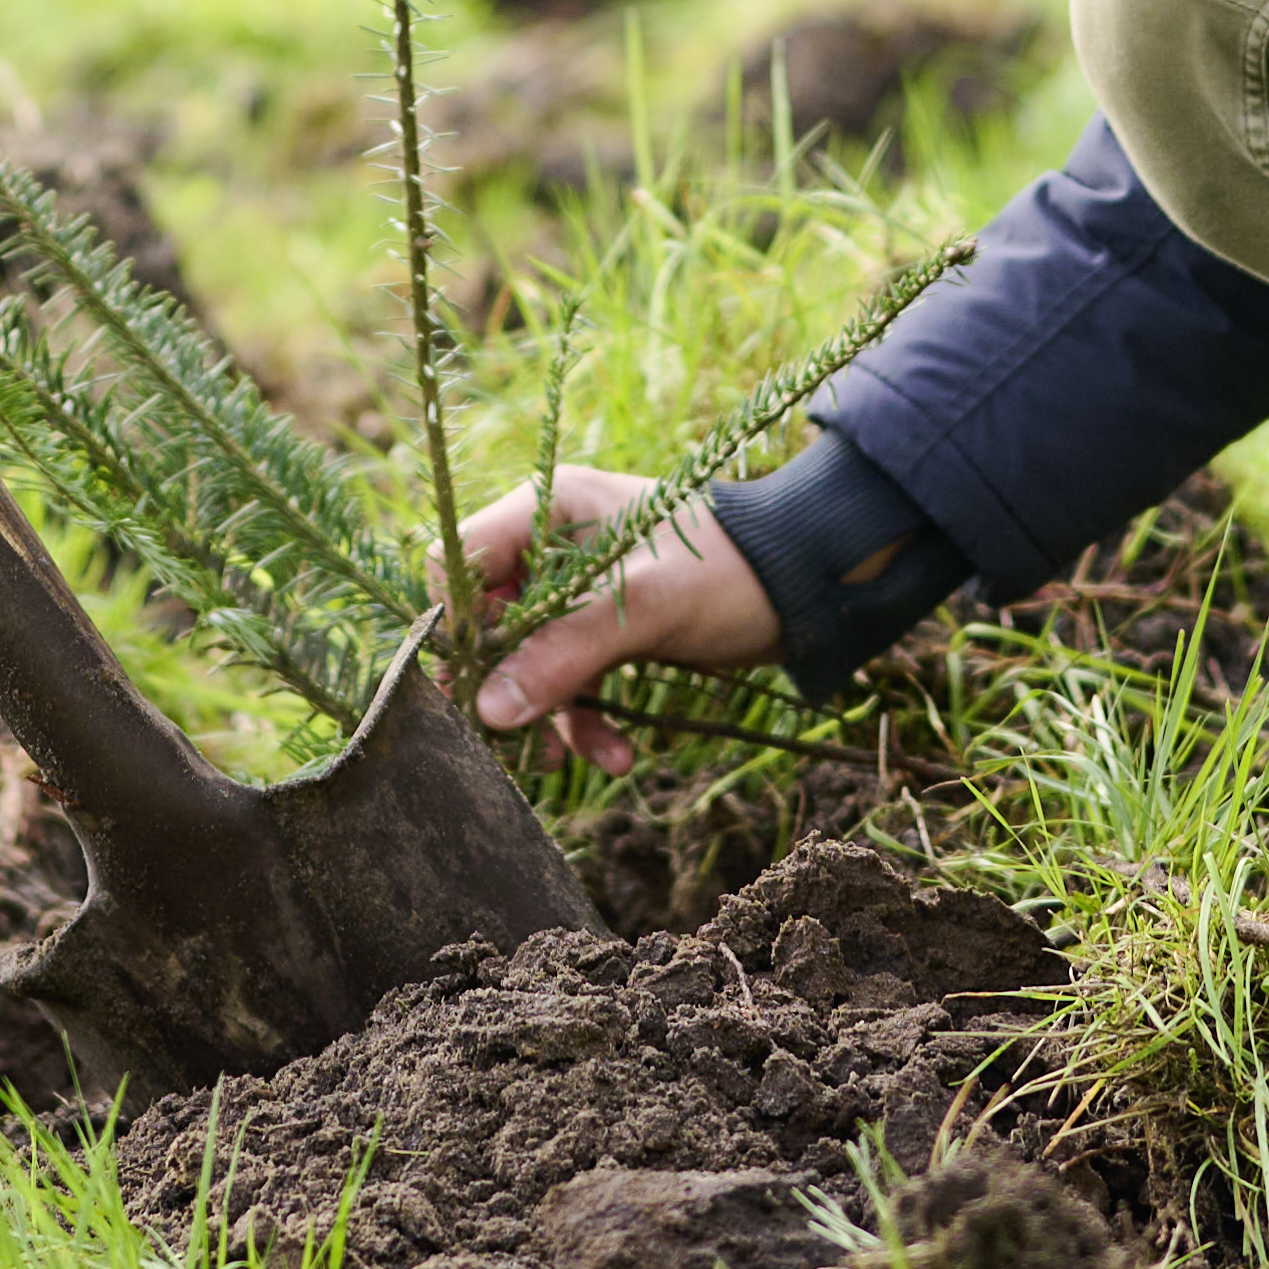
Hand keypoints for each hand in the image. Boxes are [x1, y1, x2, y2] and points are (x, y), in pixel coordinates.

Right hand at [437, 466, 781, 774]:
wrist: (812, 585)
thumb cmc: (730, 570)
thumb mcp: (645, 609)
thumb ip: (564, 655)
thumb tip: (490, 710)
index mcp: (547, 508)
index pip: (456, 561)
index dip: (456, 623)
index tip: (479, 682)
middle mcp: (550, 543)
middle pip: (484, 618)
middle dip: (504, 684)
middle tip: (518, 738)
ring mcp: (576, 588)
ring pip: (525, 657)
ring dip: (544, 713)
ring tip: (563, 760)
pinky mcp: (603, 627)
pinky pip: (567, 676)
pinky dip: (583, 718)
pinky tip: (615, 753)